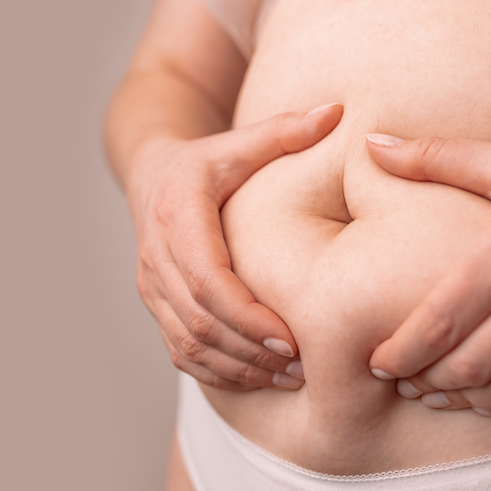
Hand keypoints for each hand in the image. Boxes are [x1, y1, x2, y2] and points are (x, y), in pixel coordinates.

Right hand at [128, 104, 342, 389]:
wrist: (152, 180)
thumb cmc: (206, 163)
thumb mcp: (240, 142)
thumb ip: (285, 131)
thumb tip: (337, 112)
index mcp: (177, 216)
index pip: (208, 280)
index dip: (247, 315)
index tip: (290, 338)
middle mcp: (156, 258)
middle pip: (200, 322)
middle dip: (252, 351)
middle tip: (303, 367)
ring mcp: (153, 289)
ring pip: (190, 346)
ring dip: (240, 368)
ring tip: (291, 378)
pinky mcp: (159, 308)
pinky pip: (183, 354)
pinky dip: (221, 373)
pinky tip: (262, 378)